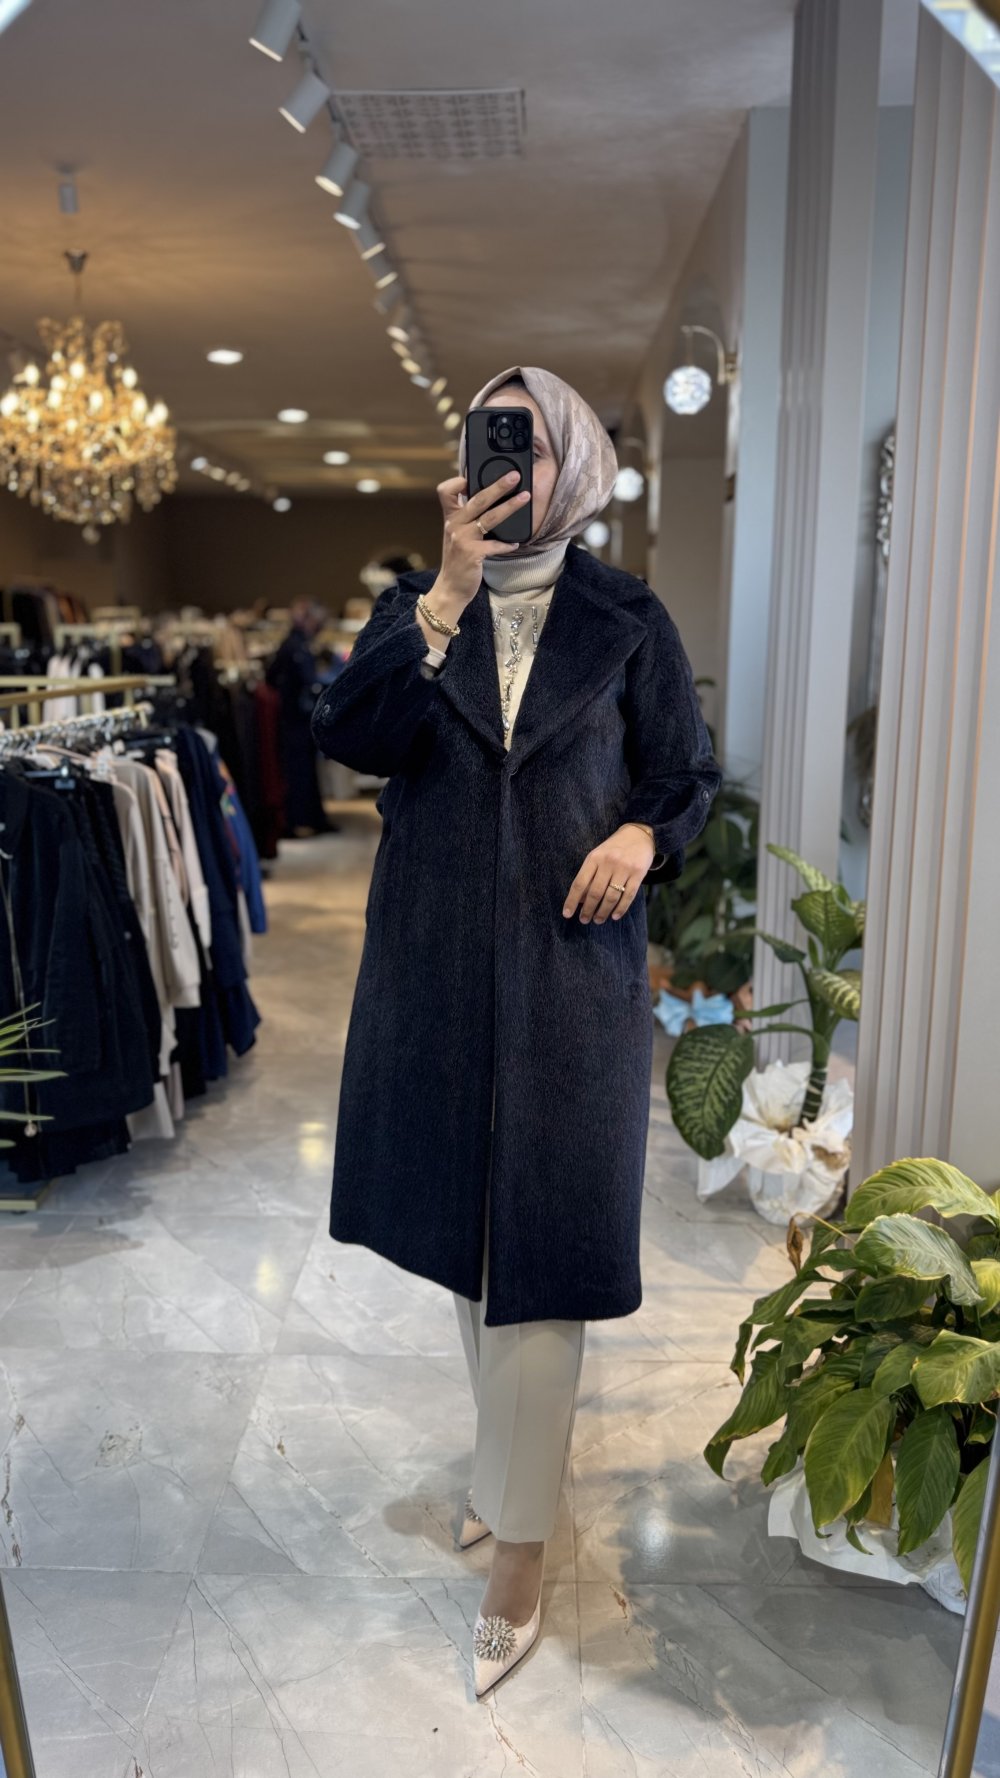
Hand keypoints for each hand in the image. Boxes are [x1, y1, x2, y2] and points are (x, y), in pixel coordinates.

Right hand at [432, 472, 531, 607]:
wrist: (450, 588)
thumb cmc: (457, 560)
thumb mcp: (455, 535)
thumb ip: (465, 518)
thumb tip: (488, 501)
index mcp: (450, 517)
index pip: (446, 491)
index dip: (457, 481)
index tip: (471, 476)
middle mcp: (454, 525)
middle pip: (477, 499)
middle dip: (498, 486)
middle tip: (514, 476)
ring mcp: (462, 539)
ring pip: (490, 518)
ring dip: (510, 507)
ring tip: (525, 497)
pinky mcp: (472, 554)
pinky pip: (494, 545)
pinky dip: (506, 544)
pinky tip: (516, 544)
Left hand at [562, 826, 655, 923]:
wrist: (639, 834)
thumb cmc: (613, 848)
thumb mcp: (597, 856)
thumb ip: (589, 876)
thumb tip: (579, 900)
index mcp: (594, 858)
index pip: (580, 883)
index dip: (572, 900)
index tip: (567, 914)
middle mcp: (608, 862)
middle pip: (595, 892)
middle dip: (588, 910)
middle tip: (584, 920)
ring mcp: (624, 868)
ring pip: (611, 896)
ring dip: (603, 912)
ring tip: (598, 920)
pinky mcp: (638, 873)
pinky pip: (628, 896)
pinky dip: (620, 908)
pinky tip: (614, 916)